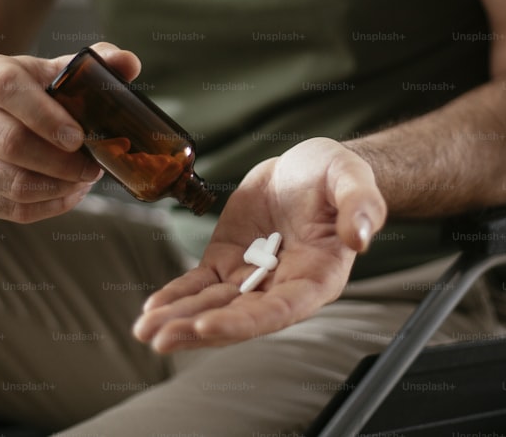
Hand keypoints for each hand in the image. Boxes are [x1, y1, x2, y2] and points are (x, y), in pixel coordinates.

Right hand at [0, 42, 140, 222]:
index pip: (9, 90)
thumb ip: (94, 63)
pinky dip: (46, 206)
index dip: (45, 116)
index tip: (78, 137)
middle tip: (92, 167)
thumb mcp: (56, 71)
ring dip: (56, 187)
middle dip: (59, 161)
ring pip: (9, 182)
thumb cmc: (31, 93)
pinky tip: (69, 194)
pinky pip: (8, 209)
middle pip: (10, 142)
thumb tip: (129, 64)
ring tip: (83, 180)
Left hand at [133, 138, 386, 352]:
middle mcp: (282, 287)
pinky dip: (176, 296)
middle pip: (238, 316)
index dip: (243, 322)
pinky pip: (200, 283)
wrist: (309, 166)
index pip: (279, 310)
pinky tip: (151, 310)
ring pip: (213, 304)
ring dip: (180, 319)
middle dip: (198, 328)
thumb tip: (360, 236)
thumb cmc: (337, 176)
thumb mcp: (353, 179)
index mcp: (317, 278)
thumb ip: (361, 207)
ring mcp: (252, 276)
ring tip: (144, 330)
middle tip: (160, 338)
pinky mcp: (228, 259)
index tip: (207, 326)